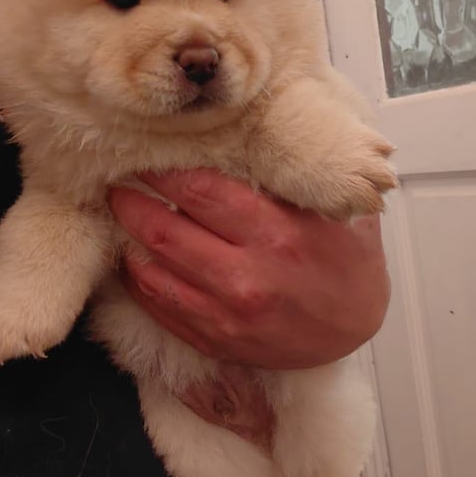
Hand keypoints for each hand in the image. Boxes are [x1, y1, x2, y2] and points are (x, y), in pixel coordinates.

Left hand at [109, 169, 389, 369]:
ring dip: (130, 240)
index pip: (200, 191)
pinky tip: (135, 260)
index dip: (164, 171)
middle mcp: (248, 276)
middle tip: (119, 183)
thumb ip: (290, 177)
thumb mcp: (331, 209)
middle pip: (166, 230)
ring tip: (122, 216)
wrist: (357, 329)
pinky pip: (160, 309)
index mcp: (277, 233)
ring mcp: (228, 314)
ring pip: (154, 271)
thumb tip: (248, 136)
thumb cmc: (345, 261)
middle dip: (132, 202)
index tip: (148, 156)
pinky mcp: (217, 340)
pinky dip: (140, 281)